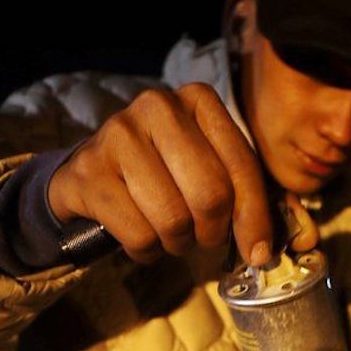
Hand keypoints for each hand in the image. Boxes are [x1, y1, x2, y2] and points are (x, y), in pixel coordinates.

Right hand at [48, 84, 275, 265]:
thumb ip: (238, 193)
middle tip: (202, 238)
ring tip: (168, 234)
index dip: (254, 217)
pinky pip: (138, 234)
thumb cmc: (159, 172)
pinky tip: (139, 235)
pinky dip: (145, 250)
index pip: (241, 165)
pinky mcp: (90, 171)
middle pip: (210, 194)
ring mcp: (118, 135)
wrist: (90, 170)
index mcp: (197, 99)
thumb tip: (260, 251)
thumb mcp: (203, 166)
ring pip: (173, 219)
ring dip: (177, 243)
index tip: (258, 251)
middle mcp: (157, 107)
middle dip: (211, 232)